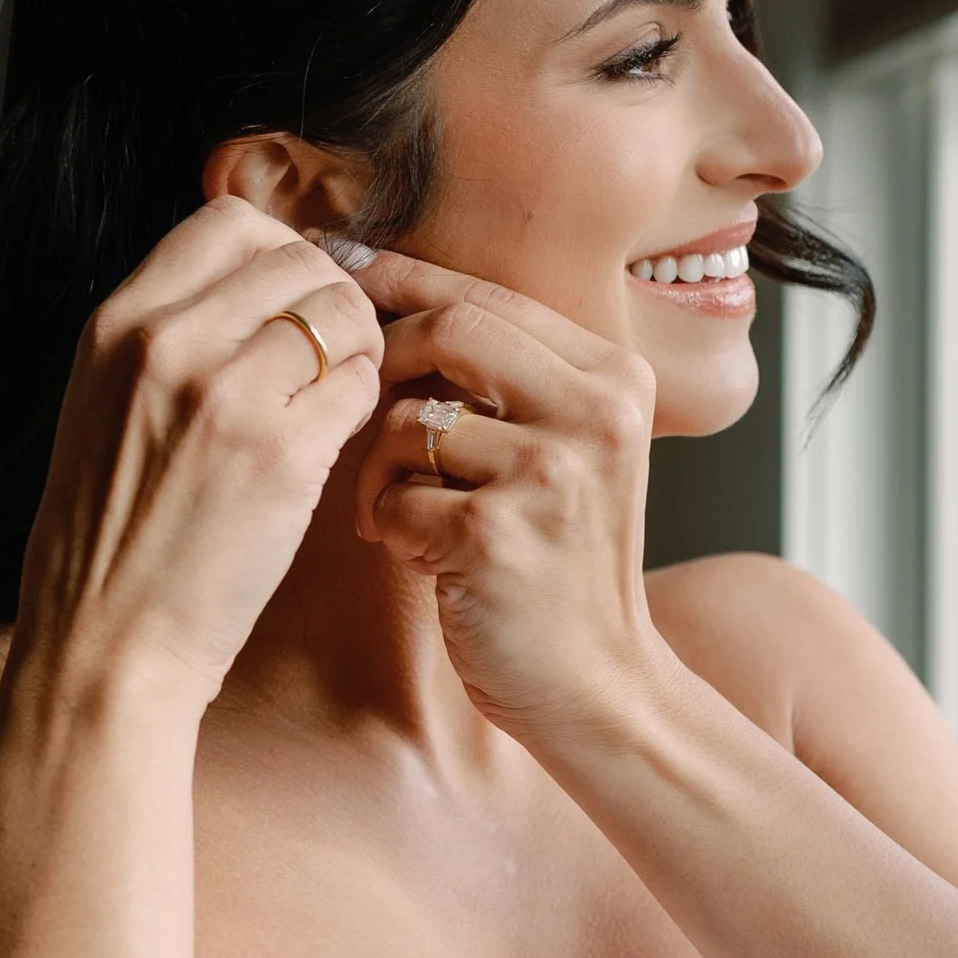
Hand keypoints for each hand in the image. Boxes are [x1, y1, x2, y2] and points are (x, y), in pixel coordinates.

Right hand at [15, 204, 383, 705]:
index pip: (229, 222)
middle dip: (329, 297)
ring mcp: (227, 395)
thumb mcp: (103, 405)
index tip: (289, 301)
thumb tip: (249, 285)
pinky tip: (336, 441)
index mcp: (117, 324)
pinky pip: (361, 384)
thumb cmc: (109, 539)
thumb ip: (165, 336)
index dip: (279, 254)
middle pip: (297, 257)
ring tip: (334, 396)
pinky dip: (365, 403)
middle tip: (329, 353)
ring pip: (341, 310)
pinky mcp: (282, 455)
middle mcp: (169, 343)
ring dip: (357, 345)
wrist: (104, 643)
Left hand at [351, 247, 665, 743]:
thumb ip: (507, 378)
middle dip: (383, 359)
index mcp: (614, 378)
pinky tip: (426, 560)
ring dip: (380, 470)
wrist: (600, 686)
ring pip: (408, 421)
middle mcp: (596, 415)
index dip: (405, 281)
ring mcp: (550, 477)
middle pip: (450, 330)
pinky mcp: (496, 539)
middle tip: (355, 404)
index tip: (343, 272)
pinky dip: (389, 529)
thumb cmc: (560, 566)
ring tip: (407, 514)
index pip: (488, 295)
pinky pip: (394, 500)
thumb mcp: (567, 451)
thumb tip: (384, 294)